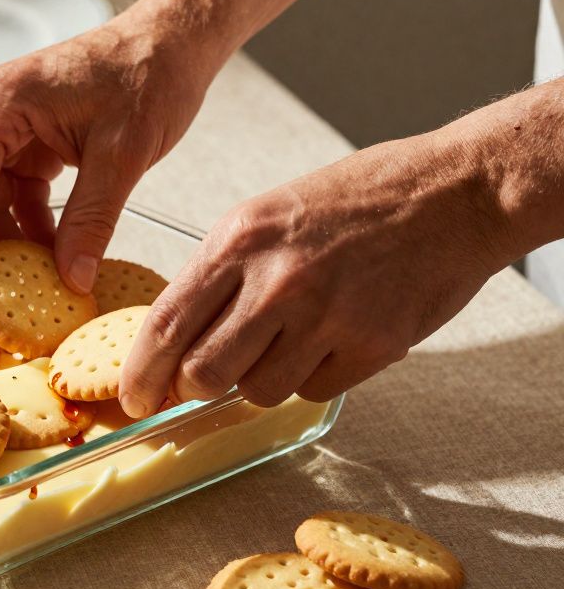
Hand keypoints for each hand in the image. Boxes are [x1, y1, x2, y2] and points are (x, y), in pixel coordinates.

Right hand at [0, 13, 221, 300]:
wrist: (171, 42)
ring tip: (28, 285)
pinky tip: (52, 256)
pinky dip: (27, 226)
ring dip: (4, 241)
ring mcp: (5, 127)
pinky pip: (12, 193)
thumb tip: (72, 278)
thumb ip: (92, 220)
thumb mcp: (123, 154)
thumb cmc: (147, 73)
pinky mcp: (26, 140)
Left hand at [118, 133, 512, 415]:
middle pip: (202, 374)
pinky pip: (313, 390)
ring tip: (285, 340)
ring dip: (259, 380)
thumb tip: (176, 339)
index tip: (134, 396)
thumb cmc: (358, 199)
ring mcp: (326, 316)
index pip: (165, 325)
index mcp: (239, 240)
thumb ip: (219, 274)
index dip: (140, 373)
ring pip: (257, 392)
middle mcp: (276, 280)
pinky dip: (311, 377)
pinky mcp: (372, 345)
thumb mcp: (267, 216)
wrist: (455, 192)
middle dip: (193, 387)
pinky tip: (329, 339)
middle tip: (200, 382)